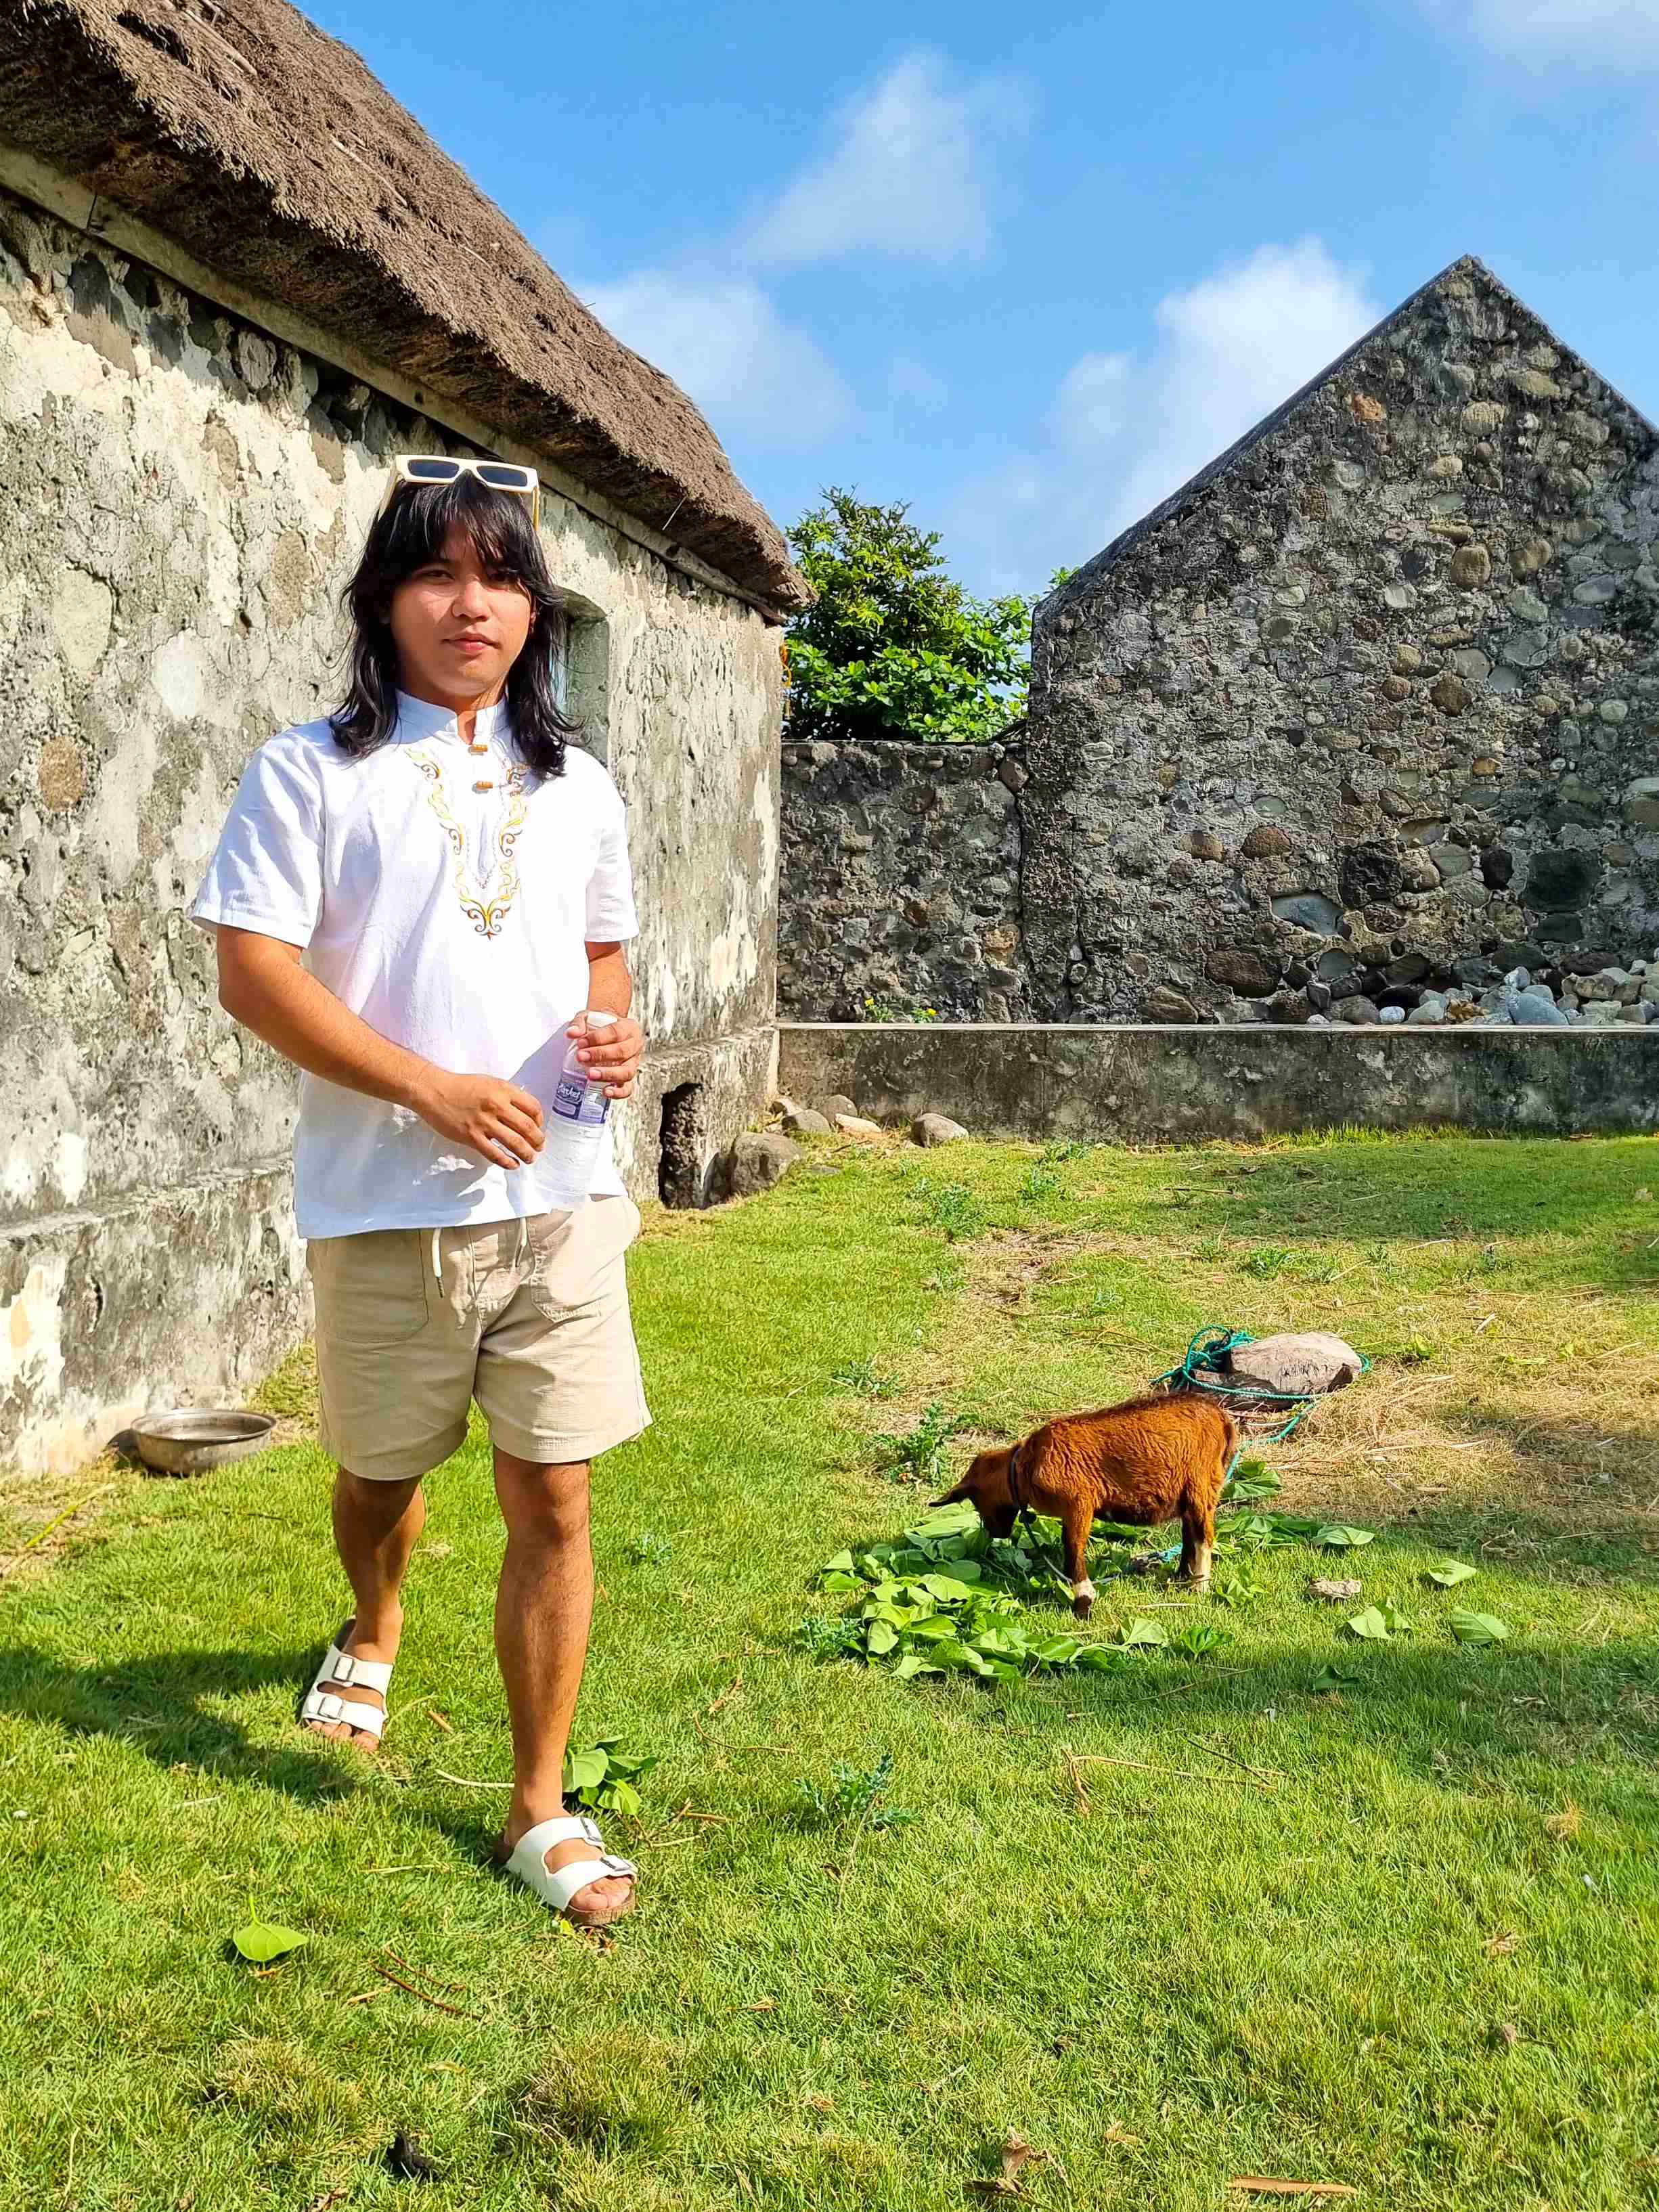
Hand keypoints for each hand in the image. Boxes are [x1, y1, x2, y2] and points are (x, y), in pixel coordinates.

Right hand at [409, 1069, 544, 1168]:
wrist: (434, 1091)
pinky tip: (512, 1164)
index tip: (538, 1127)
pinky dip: (507, 1162)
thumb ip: (507, 1096)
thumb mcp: (489, 1083)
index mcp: (503, 1090)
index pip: (533, 1107)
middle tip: (540, 1147)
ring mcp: (484, 1122)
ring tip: (530, 1158)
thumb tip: (523, 1113)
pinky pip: (494, 1154)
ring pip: (515, 1143)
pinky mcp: (472, 1136)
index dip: (540, 1120)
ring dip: (527, 1153)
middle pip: (527, 1127)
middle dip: (538, 1140)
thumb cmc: (461, 1086)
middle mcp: (497, 1105)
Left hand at [568, 1012, 643, 1100]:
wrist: (607, 1032)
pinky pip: (628, 1088)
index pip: (616, 1032)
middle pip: (622, 1052)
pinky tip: (606, 1092)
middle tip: (581, 1057)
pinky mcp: (628, 1078)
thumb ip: (579, 1023)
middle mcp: (635, 1046)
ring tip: (590, 1075)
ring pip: (626, 1071)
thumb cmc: (599, 1026)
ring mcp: (633, 1063)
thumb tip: (571, 1033)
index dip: (598, 1038)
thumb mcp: (589, 1017)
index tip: (581, 1042)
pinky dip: (618, 1092)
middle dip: (600, 1055)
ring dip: (608, 1074)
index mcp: (629, 1028)